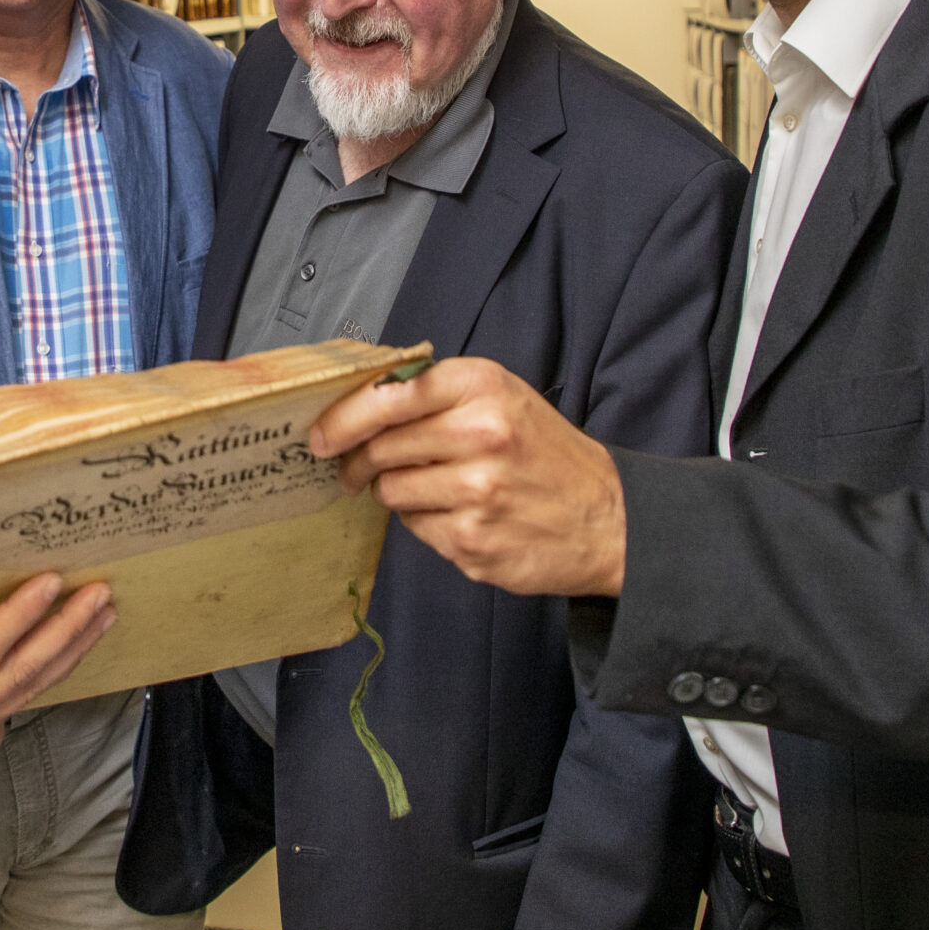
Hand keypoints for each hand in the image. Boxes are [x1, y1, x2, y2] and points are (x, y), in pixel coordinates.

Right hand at [0, 574, 115, 774]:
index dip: (17, 620)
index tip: (50, 584)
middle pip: (18, 678)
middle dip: (64, 635)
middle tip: (100, 596)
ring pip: (23, 696)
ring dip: (66, 655)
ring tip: (101, 616)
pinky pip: (11, 710)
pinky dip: (44, 681)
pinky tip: (68, 652)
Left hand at [309, 357, 626, 597]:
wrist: (610, 518)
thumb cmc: (545, 453)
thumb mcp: (502, 398)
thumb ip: (434, 395)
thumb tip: (353, 407)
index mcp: (482, 387)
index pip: (387, 396)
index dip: (342, 418)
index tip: (318, 435)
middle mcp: (480, 435)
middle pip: (380, 448)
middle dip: (360, 461)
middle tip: (358, 468)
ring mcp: (477, 493)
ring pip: (392, 492)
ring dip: (398, 493)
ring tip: (434, 489)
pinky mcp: (473, 542)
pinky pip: (417, 530)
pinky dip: (427, 524)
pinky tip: (462, 516)